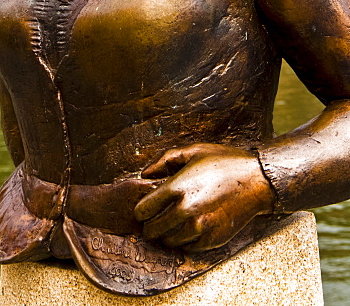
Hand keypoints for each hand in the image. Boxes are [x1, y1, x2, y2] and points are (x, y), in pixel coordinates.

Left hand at [134, 143, 274, 251]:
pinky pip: (188, 247)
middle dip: (150, 226)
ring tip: (173, 223)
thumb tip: (145, 173)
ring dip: (167, 234)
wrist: (257, 181)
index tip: (145, 208)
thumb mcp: (193, 151)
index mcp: (178, 187)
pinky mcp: (213, 240)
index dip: (141, 210)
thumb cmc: (225, 162)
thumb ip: (164, 160)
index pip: (144, 210)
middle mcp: (186, 210)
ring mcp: (201, 228)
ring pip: (169, 241)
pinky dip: (185, 241)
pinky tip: (190, 228)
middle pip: (154, 230)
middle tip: (155, 220)